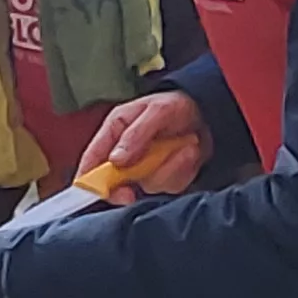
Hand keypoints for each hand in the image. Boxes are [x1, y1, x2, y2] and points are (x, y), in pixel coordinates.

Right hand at [78, 92, 207, 200]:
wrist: (207, 114)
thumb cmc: (176, 105)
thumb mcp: (157, 110)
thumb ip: (135, 134)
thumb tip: (115, 160)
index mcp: (114, 131)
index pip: (91, 161)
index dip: (90, 181)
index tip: (103, 192)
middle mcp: (125, 154)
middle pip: (115, 184)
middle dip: (131, 186)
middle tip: (139, 185)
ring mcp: (144, 169)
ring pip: (148, 185)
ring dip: (169, 169)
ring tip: (185, 145)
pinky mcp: (164, 178)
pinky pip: (169, 186)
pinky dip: (182, 171)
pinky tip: (189, 152)